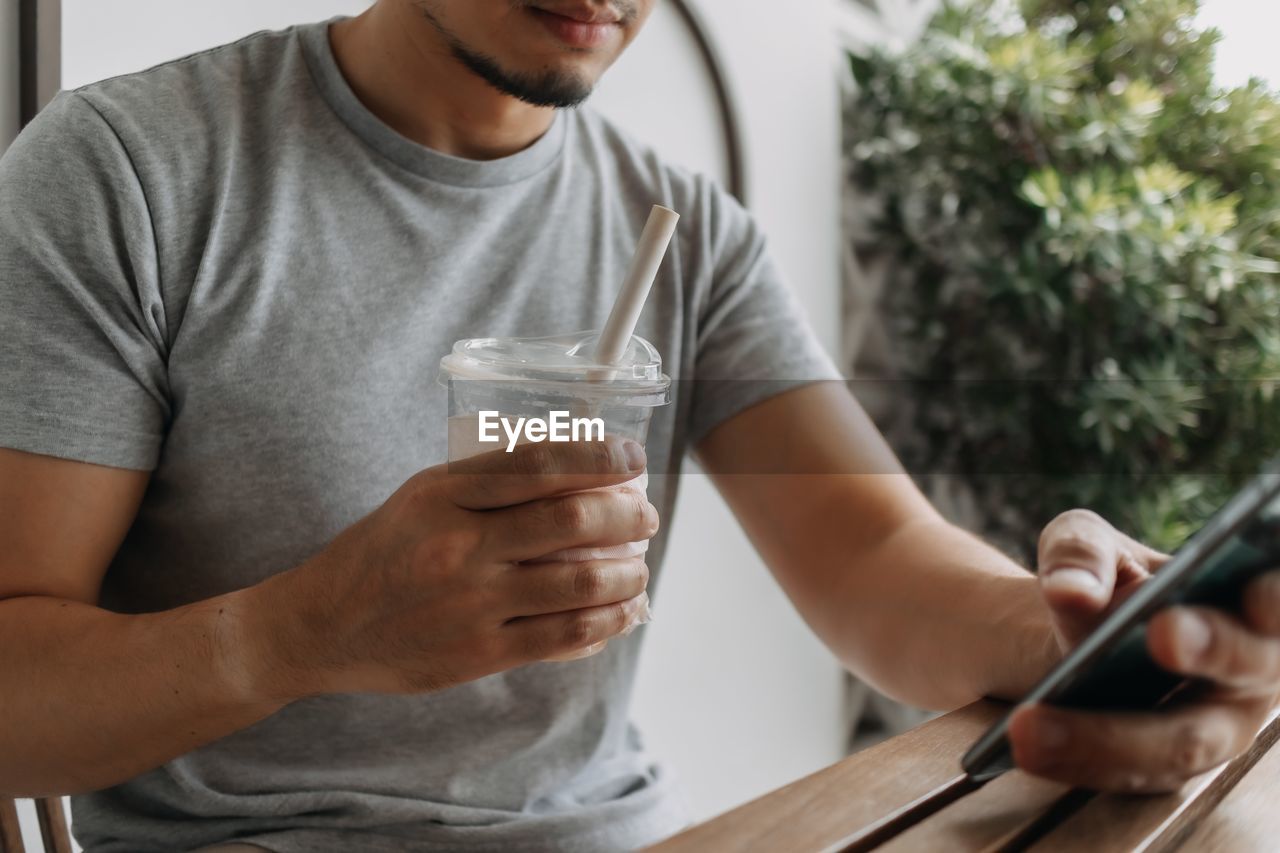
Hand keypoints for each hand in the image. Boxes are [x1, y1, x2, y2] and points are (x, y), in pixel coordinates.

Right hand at [233, 436, 658, 699]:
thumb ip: (492, 480)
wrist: (321, 626)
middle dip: (628, 514)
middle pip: (573, 519)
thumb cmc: (384, 551)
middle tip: (646, 514)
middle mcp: (460, 545)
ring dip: (628, 574)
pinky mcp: (478, 654)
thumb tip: (580, 466)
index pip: (542, 463)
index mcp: (445, 494)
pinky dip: (606, 622)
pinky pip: (563, 637)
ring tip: (639, 569)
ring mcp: (471, 604)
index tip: (633, 457)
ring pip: (581, 583)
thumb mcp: (424, 495)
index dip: (601, 457)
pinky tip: (620, 613)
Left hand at [1008, 509, 1279, 791]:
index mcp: (1254, 594)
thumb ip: (1081, 552)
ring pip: (1181, 741)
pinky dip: (1079, 758)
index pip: (1277, 595)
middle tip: (1164, 633)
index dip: (1273, 595)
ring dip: (1108, 736)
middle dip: (1213, 647)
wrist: (1071, 629)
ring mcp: (1218, 725)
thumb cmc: (1102, 576)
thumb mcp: (1087, 544)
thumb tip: (1071, 591)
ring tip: (1033, 724)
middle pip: (1248, 667)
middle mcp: (1255, 666)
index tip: (1236, 585)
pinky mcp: (1171, 765)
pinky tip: (1024, 742)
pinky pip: (1133, 772)